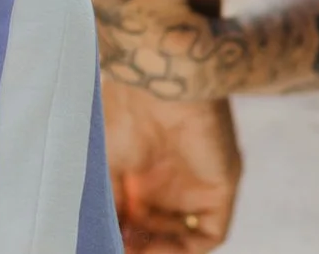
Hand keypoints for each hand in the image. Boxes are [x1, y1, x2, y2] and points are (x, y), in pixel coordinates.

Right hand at [104, 82, 238, 252]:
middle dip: (135, 243)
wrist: (158, 81)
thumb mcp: (102, 165)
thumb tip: (101, 237)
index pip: (132, 212)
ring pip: (180, 235)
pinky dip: (182, 249)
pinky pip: (207, 234)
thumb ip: (106, 204)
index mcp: (137, 164)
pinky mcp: (219, 188)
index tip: (98, 239)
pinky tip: (155, 246)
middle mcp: (167, 175)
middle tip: (115, 246)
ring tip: (131, 247)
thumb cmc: (121, 113)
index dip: (117, 231)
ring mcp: (193, 183)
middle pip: (155, 227)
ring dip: (156, 250)